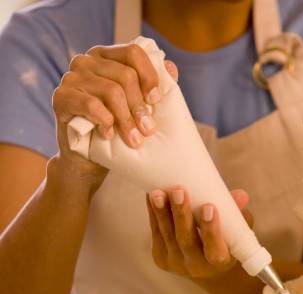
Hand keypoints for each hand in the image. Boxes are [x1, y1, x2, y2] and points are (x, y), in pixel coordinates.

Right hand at [52, 42, 177, 186]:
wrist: (86, 162)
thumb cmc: (114, 133)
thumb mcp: (136, 110)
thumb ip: (151, 88)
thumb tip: (172, 68)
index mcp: (106, 57)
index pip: (133, 53)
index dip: (149, 76)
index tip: (155, 101)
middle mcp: (86, 62)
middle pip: (125, 75)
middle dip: (140, 107)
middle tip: (147, 131)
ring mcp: (71, 78)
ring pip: (111, 90)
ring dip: (126, 119)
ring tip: (133, 140)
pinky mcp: (61, 98)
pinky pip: (90, 104)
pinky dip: (105, 121)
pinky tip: (108, 134)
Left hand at [146, 187, 252, 278]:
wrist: (207, 268)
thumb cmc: (226, 243)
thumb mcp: (237, 231)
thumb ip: (237, 214)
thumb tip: (240, 195)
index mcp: (219, 262)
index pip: (215, 249)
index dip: (211, 230)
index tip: (209, 208)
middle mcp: (196, 266)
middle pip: (186, 240)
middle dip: (181, 215)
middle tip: (178, 191)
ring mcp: (176, 262)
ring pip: (167, 236)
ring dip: (161, 212)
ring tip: (158, 192)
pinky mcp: (160, 257)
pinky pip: (156, 233)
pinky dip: (153, 213)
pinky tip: (151, 195)